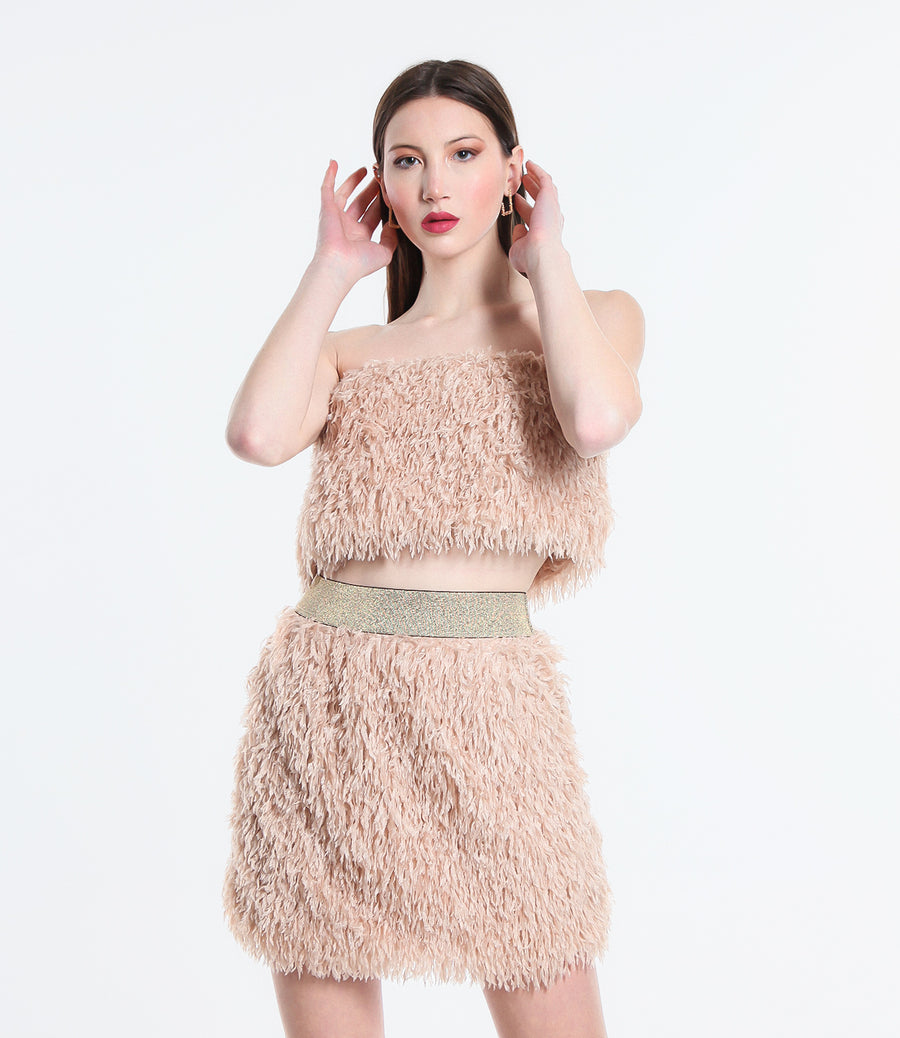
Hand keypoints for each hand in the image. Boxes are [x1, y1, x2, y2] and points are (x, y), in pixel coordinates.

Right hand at [313, 160, 397, 281]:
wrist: (339, 265)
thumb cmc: (360, 263)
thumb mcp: (384, 252)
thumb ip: (391, 238)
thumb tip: (393, 223)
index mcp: (361, 236)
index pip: (374, 214)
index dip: (382, 202)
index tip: (391, 191)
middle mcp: (348, 226)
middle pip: (362, 202)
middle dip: (372, 189)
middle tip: (381, 176)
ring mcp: (336, 217)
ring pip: (346, 194)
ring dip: (355, 181)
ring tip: (366, 169)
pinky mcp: (326, 209)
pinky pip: (326, 188)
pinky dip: (329, 175)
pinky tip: (334, 163)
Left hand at [508, 160, 565, 275]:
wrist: (541, 255)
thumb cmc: (530, 258)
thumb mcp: (520, 248)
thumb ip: (519, 238)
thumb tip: (519, 228)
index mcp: (543, 232)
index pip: (534, 216)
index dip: (524, 207)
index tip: (516, 202)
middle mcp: (550, 219)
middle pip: (541, 200)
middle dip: (532, 190)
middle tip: (523, 181)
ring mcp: (551, 208)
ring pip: (545, 188)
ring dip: (536, 178)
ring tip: (528, 171)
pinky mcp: (550, 198)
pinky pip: (544, 179)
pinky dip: (538, 171)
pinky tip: (530, 164)